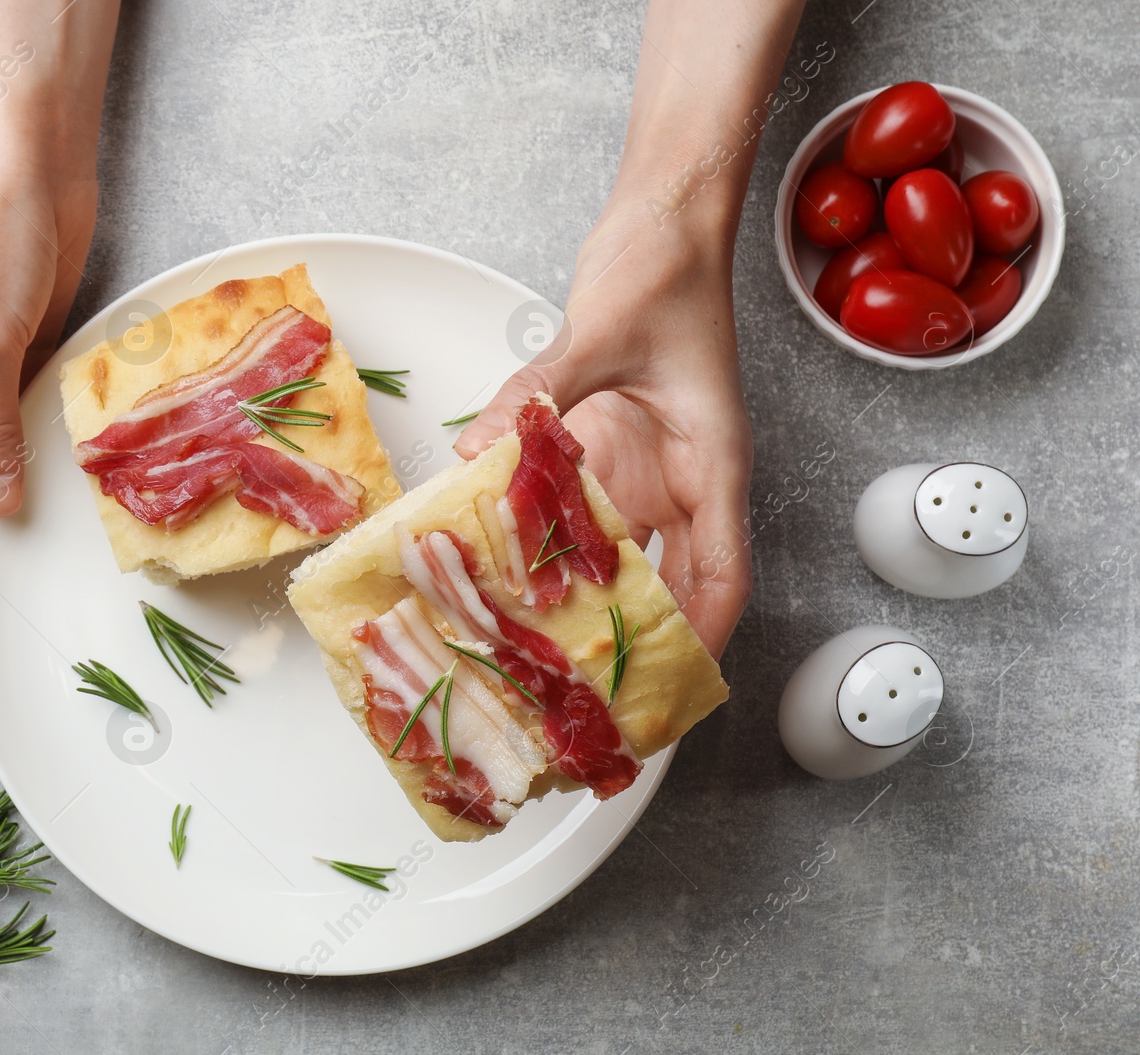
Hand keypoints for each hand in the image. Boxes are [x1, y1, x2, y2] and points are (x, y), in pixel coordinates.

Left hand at [456, 206, 752, 656]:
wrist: (661, 219)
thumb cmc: (666, 267)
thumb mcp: (601, 330)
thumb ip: (541, 392)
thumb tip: (483, 446)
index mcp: (710, 459)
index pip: (721, 571)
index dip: (701, 634)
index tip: (671, 685)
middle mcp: (678, 474)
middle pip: (666, 578)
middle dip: (631, 635)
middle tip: (582, 686)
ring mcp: (641, 462)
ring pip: (615, 549)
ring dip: (579, 590)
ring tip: (532, 639)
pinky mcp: (604, 443)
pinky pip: (574, 503)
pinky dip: (544, 534)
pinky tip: (500, 556)